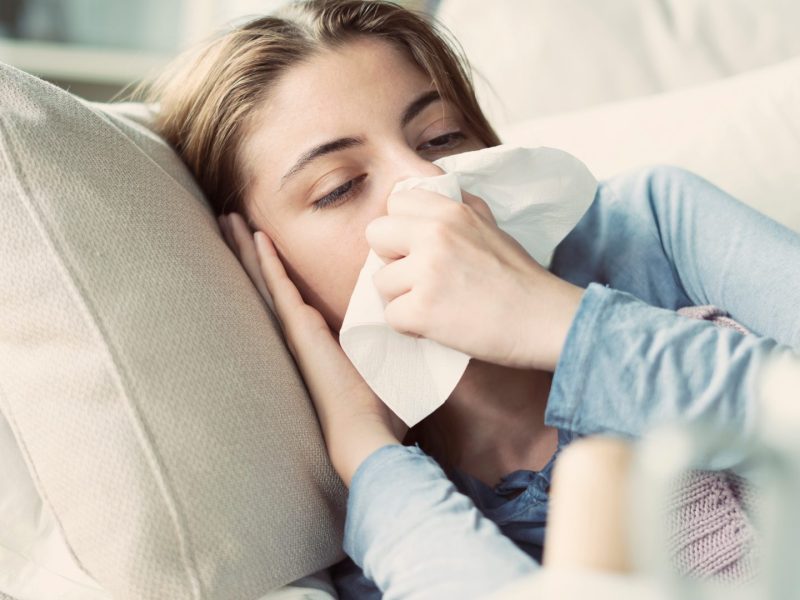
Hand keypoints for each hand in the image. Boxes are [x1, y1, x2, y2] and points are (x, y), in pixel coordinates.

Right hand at [218, 212, 407, 485]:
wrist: (365, 431)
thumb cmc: (377, 405)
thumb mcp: (384, 357)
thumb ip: (388, 335)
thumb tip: (412, 316)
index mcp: (316, 334)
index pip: (288, 289)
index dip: (273, 263)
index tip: (262, 236)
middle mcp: (299, 328)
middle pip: (267, 279)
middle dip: (249, 248)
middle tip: (230, 218)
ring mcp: (295, 328)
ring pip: (265, 278)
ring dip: (248, 248)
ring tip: (227, 220)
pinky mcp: (299, 329)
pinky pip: (278, 287)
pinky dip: (265, 261)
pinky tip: (253, 236)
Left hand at [366, 189, 584, 371]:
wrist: (544, 320)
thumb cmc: (520, 278)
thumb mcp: (490, 226)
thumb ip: (459, 209)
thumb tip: (431, 194)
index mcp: (449, 211)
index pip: (394, 203)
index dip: (403, 228)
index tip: (420, 248)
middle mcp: (434, 234)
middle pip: (375, 235)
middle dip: (392, 258)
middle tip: (420, 277)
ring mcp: (426, 271)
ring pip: (380, 281)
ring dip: (402, 297)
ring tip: (436, 304)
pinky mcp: (422, 309)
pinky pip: (391, 316)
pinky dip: (411, 327)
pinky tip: (437, 325)